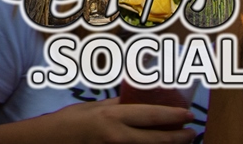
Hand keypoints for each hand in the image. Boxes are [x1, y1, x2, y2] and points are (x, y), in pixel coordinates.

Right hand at [42, 97, 195, 142]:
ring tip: (179, 140)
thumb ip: (116, 106)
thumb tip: (136, 102)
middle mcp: (118, 136)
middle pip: (158, 139)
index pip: (151, 115)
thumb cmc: (70, 122)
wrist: (50, 141)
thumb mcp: (93, 108)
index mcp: (113, 118)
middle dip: (179, 137)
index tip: (188, 114)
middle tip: (191, 132)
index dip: (173, 115)